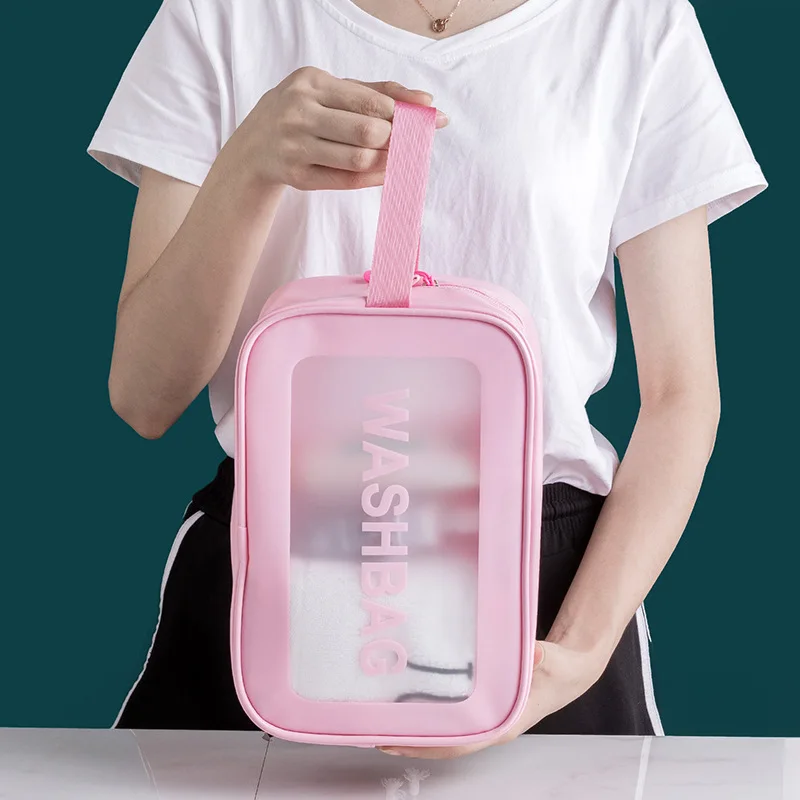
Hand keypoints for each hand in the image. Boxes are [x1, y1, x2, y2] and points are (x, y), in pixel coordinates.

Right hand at [225, 66, 447, 191]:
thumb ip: (375, 92)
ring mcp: (296, 146)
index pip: (369, 101)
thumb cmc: (302, 113)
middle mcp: (300, 112)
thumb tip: (425, 101)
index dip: (403, 114)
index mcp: (311, 83)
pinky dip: (374, 177)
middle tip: (410, 142)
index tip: (426, 121)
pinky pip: (347, 180)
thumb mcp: (329, 92)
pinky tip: (385, 172)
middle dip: (396, 139)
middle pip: (368, 131)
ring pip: (359, 158)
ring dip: (387, 161)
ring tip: (398, 158)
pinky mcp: (298, 176)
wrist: (254, 147)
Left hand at [379, 640, 607, 759]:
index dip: (427, 746)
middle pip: (445, 744)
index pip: (459, 744)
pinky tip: (413, 704)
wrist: (570, 670)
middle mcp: (491, 726)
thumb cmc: (559, 669)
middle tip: (376, 733)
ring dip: (419, 730)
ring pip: (447, 733)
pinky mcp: (485, 706)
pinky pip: (454, 717)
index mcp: (503, 724)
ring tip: (385, 722)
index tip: (396, 742)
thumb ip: (541, 657)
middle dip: (412, 742)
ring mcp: (487, 718)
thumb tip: (535, 651)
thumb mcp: (551, 661)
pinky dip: (433, 715)